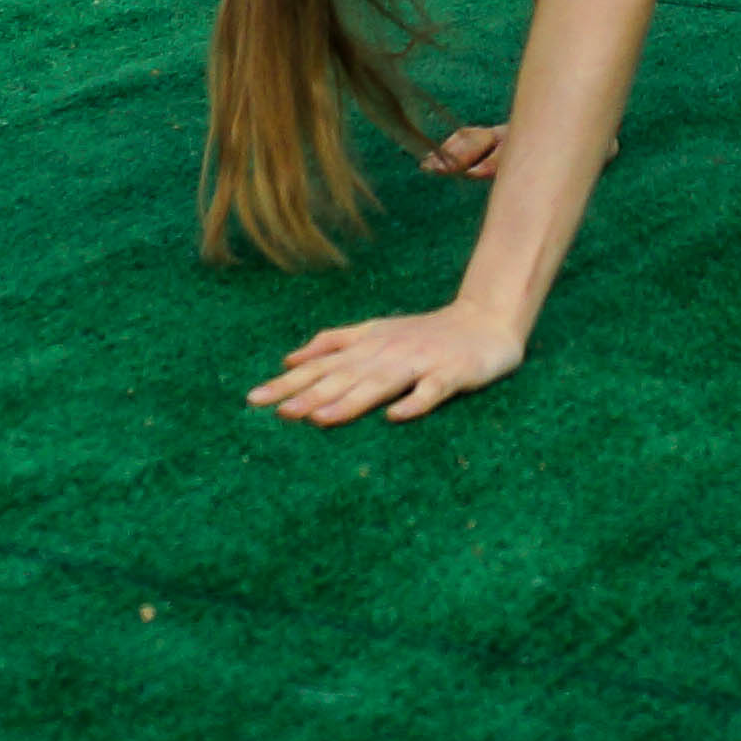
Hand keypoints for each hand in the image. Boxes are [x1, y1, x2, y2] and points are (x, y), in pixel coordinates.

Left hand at [251, 301, 527, 424]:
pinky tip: (397, 417)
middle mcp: (387, 353)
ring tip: (321, 418)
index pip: (321, 366)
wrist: (486, 321)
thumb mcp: (375, 331)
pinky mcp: (451, 374)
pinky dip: (415, 402)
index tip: (254, 399)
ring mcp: (420, 363)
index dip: (288, 382)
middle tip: (278, 413)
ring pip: (381, 384)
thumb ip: (334, 342)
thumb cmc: (425, 333)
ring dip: (350, 401)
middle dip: (310, 394)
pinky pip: (432, 390)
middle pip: (344, 376)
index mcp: (367, 346)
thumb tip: (289, 358)